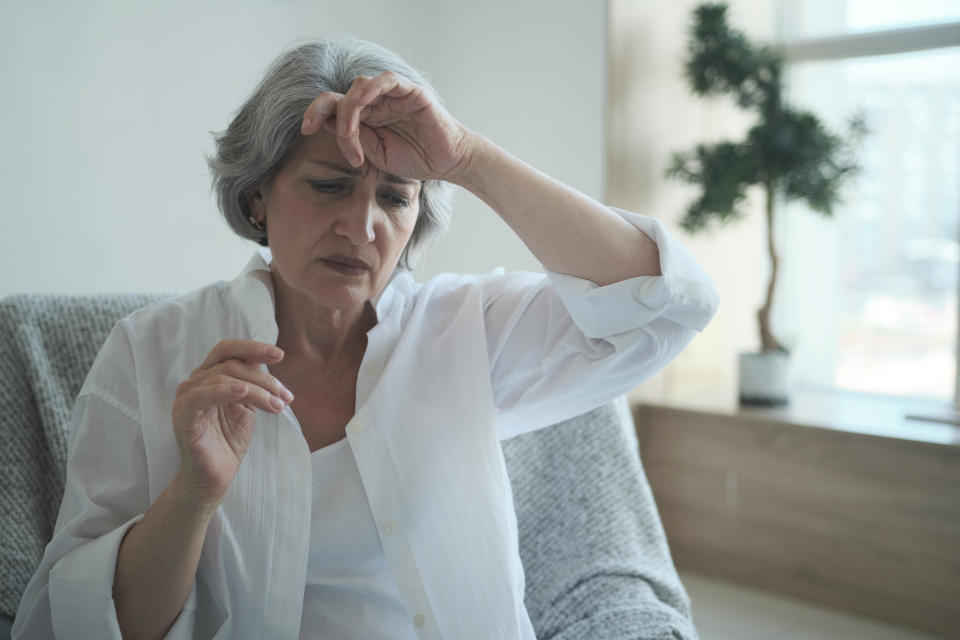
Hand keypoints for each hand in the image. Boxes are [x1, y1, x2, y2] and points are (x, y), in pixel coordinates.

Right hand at [171, 339, 292, 506]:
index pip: (228, 350)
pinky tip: (243, 393)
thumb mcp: (247, 406)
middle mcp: (194, 383)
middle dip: (264, 379)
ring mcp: (185, 399)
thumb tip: (269, 360)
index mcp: (208, 377)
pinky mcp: (182, 417)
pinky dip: (224, 391)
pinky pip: (200, 397)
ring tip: (277, 406)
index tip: (279, 355)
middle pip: (231, 365)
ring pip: (223, 379)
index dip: (253, 348)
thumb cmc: (229, 441)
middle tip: (285, 397)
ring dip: (256, 391)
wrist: (216, 477)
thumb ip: (252, 383)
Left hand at [300, 71, 475, 181]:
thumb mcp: (375, 153)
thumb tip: (325, 122)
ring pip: (358, 87)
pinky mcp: (410, 92)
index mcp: (366, 116)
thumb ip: (353, 137)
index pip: (334, 106)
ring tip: (351, 136)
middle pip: (340, 95)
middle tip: (313, 128)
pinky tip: (362, 106)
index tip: (306, 130)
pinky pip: (386, 80)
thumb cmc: (414, 159)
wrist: (447, 163)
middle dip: (322, 110)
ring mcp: (393, 95)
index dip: (316, 113)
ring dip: (347, 111)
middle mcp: (376, 102)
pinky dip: (370, 90)